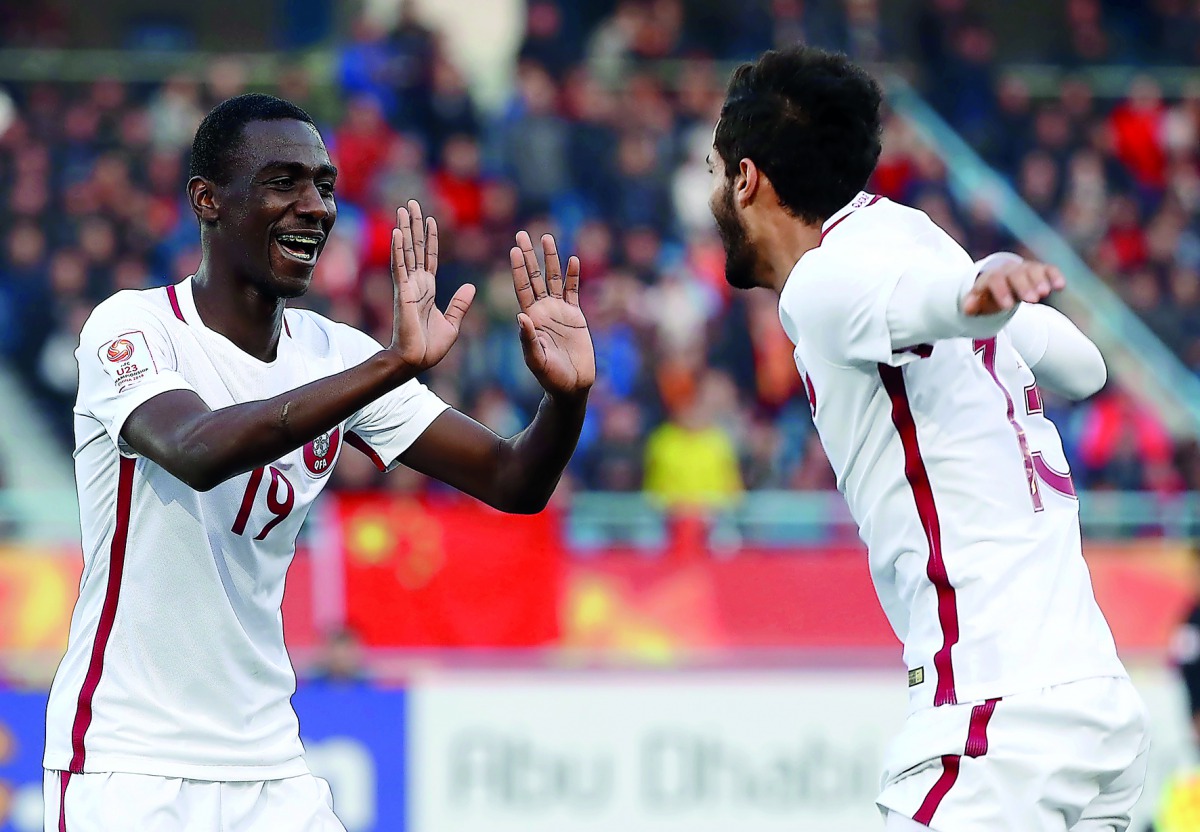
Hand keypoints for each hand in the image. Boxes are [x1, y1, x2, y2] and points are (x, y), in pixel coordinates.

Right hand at [387, 199, 474, 374]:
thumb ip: (460, 304)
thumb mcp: (453, 323)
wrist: (416, 362)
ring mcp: (408, 287)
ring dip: (405, 229)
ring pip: (406, 252)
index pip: (429, 258)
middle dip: (414, 226)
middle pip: (415, 248)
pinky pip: (400, 267)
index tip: (430, 220)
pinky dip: (398, 249)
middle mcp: (416, 284)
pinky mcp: (403, 293)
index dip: (429, 239)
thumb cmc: (430, 347)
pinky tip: (397, 232)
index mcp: (428, 290)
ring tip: (403, 209)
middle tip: (411, 203)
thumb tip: (470, 287)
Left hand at [510, 231, 594, 400]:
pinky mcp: (575, 316)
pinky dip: (573, 276)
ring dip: (551, 259)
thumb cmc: (550, 377)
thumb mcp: (536, 360)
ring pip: (554, 279)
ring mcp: (559, 311)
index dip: (519, 269)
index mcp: (530, 318)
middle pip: (535, 277)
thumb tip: (520, 317)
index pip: (522, 288)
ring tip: (547, 238)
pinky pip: (573, 291)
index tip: (514, 250)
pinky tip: (573, 260)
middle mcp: (543, 310)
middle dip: (529, 256)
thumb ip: (528, 339)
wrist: (571, 385)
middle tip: (522, 234)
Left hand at [962, 259, 1065, 315]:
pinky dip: (1054, 275)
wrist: (1001, 279)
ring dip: (1040, 280)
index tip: (1007, 306)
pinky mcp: (1040, 270)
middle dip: (1024, 287)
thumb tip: (967, 309)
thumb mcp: (979, 299)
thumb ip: (973, 304)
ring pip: (1032, 270)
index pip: (995, 280)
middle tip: (1033, 300)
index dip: (1001, 292)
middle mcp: (1009, 270)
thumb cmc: (989, 294)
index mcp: (992, 277)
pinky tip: (1061, 286)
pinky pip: (1047, 269)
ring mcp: (1025, 268)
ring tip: (1045, 293)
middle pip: (1016, 275)